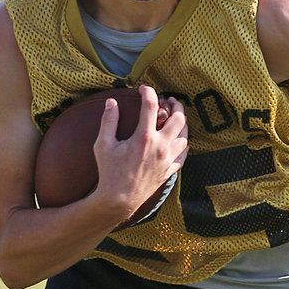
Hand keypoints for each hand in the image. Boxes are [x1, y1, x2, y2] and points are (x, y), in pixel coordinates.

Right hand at [93, 87, 187, 223]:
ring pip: (185, 136)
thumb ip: (108, 121)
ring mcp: (167, 159)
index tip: (143, 89)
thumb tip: (111, 102)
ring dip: (182, 123)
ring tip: (175, 117)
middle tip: (169, 100)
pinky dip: (183, 144)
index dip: (148, 92)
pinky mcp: (169, 170)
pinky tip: (178, 140)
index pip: (151, 106)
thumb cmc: (109, 172)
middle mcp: (160, 146)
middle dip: (176, 105)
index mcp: (143, 137)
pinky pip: (183, 155)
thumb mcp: (103, 145)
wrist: (119, 200)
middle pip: (179, 118)